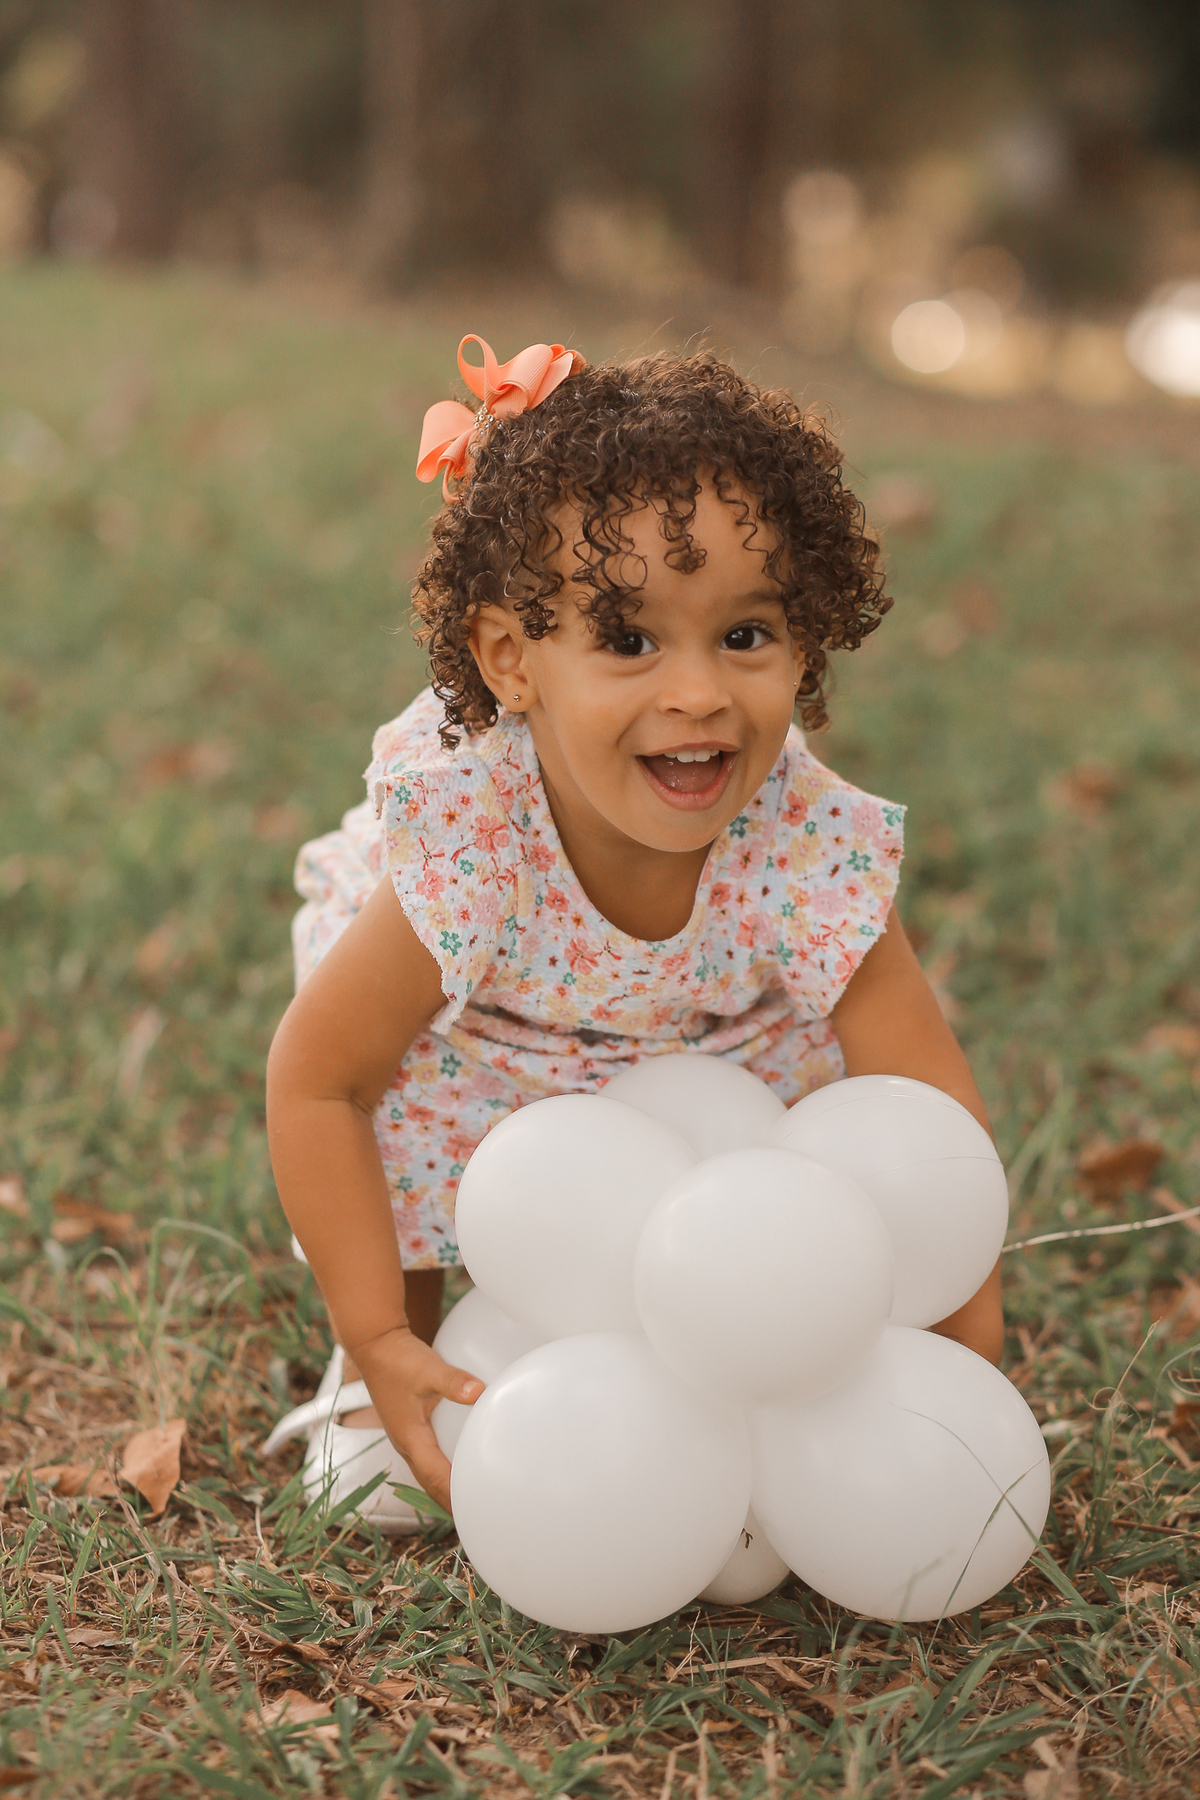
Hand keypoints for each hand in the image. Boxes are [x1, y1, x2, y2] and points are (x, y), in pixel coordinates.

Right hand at [349, 1324, 482, 1513]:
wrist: (375, 1345)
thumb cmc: (399, 1360)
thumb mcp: (428, 1370)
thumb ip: (454, 1381)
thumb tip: (479, 1392)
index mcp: (410, 1438)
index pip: (436, 1478)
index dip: (455, 1497)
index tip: (475, 1511)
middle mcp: (406, 1443)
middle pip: (430, 1483)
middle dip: (450, 1502)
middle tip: (477, 1516)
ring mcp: (406, 1436)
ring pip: (427, 1472)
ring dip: (444, 1488)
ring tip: (468, 1500)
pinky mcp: (408, 1426)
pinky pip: (426, 1457)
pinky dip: (441, 1469)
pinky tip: (456, 1464)